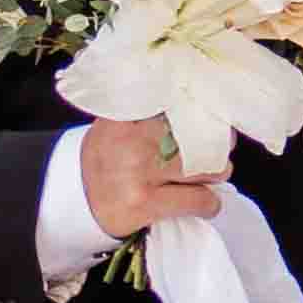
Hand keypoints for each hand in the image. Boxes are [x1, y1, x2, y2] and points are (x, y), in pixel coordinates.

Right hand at [76, 110, 226, 238]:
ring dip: (217, 171)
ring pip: (205, 166)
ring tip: (215, 172)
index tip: (212, 110)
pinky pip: (198, 200)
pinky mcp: (145, 204)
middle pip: (198, 133)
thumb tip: (200, 99)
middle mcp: (131, 141)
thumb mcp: (119, 122)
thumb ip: (152, 108)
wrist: (79, 199)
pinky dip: (209, 202)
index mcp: (126, 116)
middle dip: (218, 140)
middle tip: (223, 143)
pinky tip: (206, 201)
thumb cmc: (109, 155)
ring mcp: (138, 173)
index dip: (200, 106)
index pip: (175, 101)